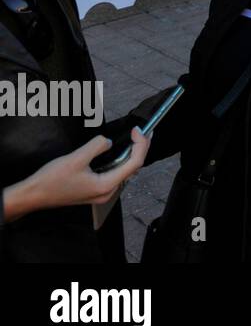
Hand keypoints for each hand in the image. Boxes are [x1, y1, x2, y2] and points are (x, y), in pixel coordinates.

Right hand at [3, 129, 149, 221]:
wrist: (33, 195)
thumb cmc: (51, 180)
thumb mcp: (76, 158)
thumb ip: (97, 147)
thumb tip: (108, 142)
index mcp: (105, 186)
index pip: (134, 163)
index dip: (140, 144)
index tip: (137, 130)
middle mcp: (107, 192)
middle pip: (133, 168)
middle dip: (140, 148)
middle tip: (142, 131)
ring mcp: (101, 193)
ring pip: (124, 171)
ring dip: (131, 155)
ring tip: (135, 138)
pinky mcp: (95, 190)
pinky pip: (114, 174)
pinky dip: (120, 161)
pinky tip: (120, 151)